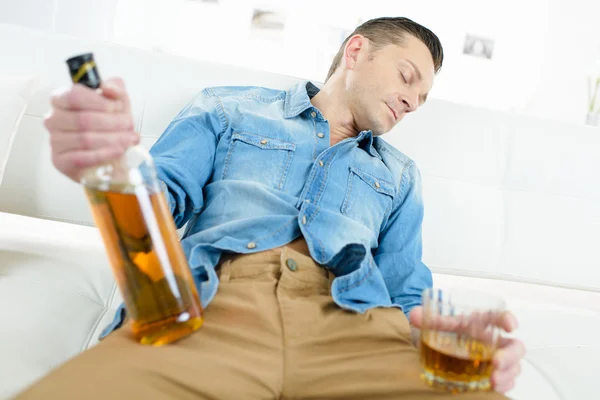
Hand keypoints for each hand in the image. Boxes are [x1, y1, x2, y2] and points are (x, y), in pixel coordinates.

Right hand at [44, 77, 138, 181]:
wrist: (110, 158)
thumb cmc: (110, 127)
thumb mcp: (118, 105)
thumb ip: (116, 91)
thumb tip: (109, 88)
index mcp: (62, 99)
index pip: (74, 95)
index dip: (100, 102)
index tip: (119, 108)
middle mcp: (54, 119)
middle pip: (83, 119)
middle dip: (112, 122)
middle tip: (130, 125)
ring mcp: (55, 141)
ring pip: (85, 139)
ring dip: (113, 139)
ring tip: (131, 139)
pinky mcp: (60, 161)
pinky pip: (82, 157)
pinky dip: (105, 153)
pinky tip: (119, 150)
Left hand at [410, 306, 525, 393]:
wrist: (431, 347)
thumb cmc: (441, 331)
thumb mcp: (433, 323)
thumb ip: (426, 317)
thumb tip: (415, 316)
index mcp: (480, 323)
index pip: (500, 317)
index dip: (508, 319)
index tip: (510, 325)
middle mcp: (491, 341)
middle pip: (514, 346)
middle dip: (509, 355)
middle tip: (496, 362)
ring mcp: (493, 359)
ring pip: (513, 367)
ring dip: (507, 375)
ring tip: (493, 381)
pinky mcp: (490, 375)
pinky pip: (506, 381)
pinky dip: (503, 386)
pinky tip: (493, 388)